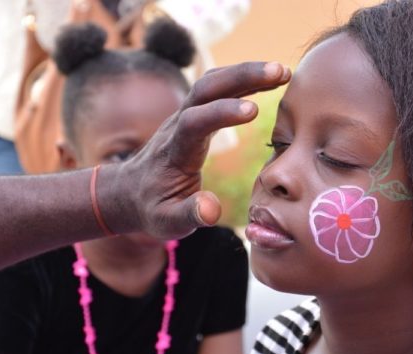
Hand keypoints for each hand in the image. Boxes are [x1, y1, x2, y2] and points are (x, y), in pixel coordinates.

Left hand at [104, 62, 290, 238]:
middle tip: (281, 73)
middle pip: (205, 89)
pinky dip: (243, 79)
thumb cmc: (152, 208)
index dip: (221, 113)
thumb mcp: (167, 222)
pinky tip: (269, 79)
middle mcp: (178, 126)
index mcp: (175, 152)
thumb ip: (189, 215)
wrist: (129, 191)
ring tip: (283, 72)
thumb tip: (212, 209)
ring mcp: (185, 116)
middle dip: (242, 77)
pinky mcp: (195, 115)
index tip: (254, 111)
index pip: (194, 123)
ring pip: (212, 82)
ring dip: (246, 72)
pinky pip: (217, 89)